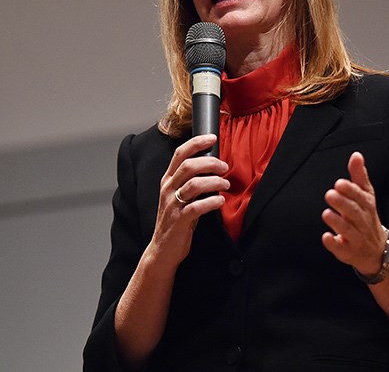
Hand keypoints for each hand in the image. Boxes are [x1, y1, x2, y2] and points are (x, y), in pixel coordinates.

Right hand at [151, 134, 229, 267]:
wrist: (163, 249)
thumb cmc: (176, 220)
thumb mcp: (179, 196)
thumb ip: (191, 181)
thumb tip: (213, 165)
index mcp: (168, 180)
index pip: (180, 154)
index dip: (196, 143)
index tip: (212, 137)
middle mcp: (168, 189)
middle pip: (189, 166)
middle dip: (210, 163)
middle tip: (225, 167)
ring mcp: (172, 205)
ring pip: (194, 185)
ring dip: (214, 182)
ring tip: (225, 185)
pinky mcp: (179, 220)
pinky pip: (197, 207)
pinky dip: (211, 202)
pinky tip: (220, 201)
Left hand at [321, 151, 386, 275]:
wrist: (377, 251)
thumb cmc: (367, 216)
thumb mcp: (366, 195)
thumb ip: (359, 176)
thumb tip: (356, 155)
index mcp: (367, 206)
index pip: (360, 197)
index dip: (350, 190)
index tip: (339, 183)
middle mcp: (363, 222)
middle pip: (354, 213)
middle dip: (343, 204)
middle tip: (329, 194)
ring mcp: (356, 238)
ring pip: (348, 230)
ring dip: (337, 222)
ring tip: (326, 213)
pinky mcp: (348, 252)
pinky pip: (341, 249)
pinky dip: (334, 244)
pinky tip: (326, 237)